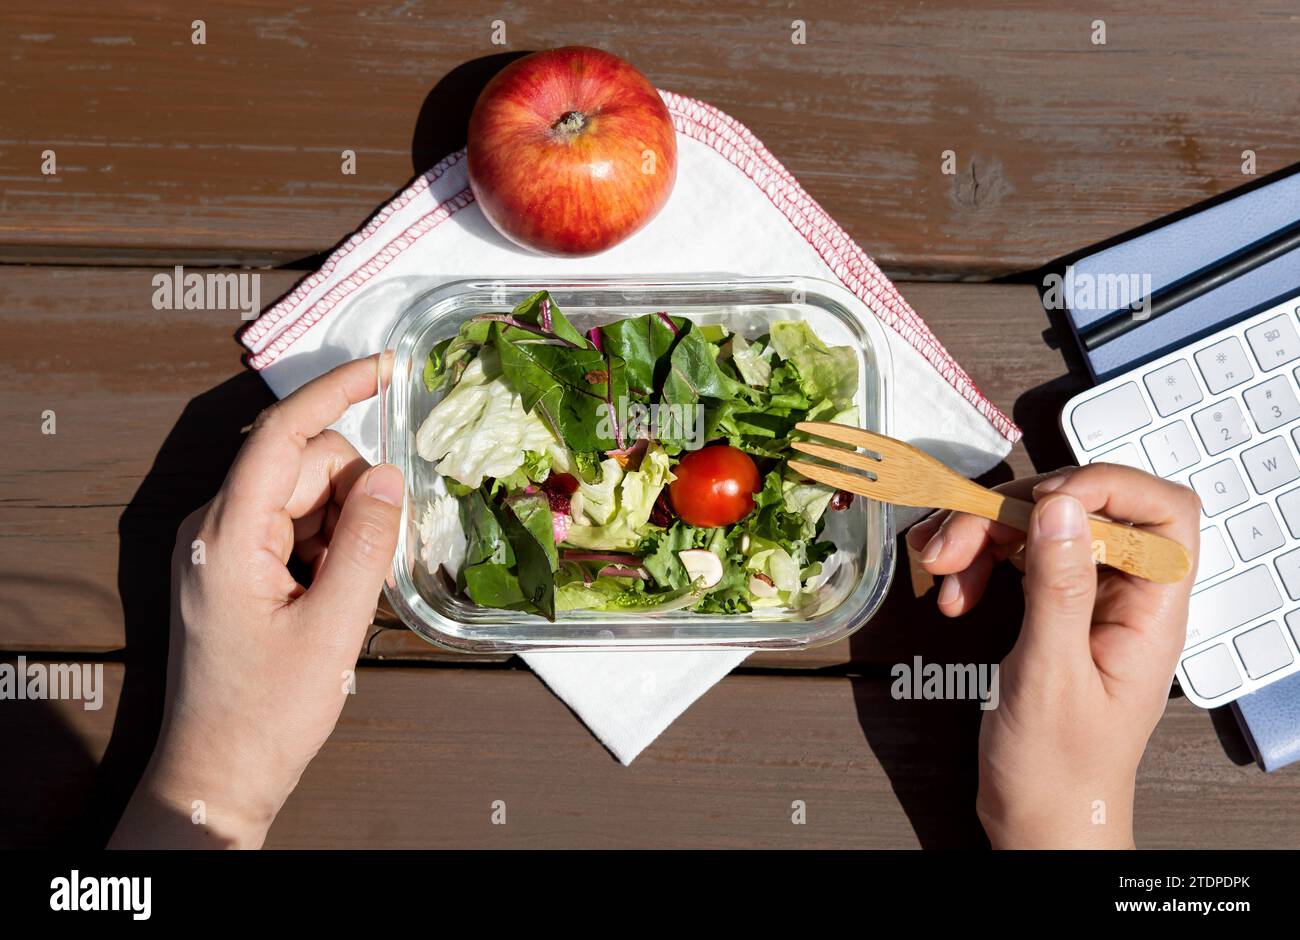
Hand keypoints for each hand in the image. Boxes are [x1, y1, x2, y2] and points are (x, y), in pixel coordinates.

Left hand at [110, 355, 402, 848]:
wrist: (219, 774)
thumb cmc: (270, 711)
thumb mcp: (332, 628)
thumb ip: (366, 544)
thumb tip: (389, 474)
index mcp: (229, 531)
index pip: (282, 432)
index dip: (335, 391)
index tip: (388, 369)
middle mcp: (218, 525)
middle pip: (303, 463)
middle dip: (353, 490)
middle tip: (369, 562)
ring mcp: (225, 544)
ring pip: (306, 493)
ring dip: (343, 525)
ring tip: (345, 594)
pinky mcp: (237, 565)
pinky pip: (296, 525)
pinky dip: (328, 544)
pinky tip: (333, 595)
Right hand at [906, 464, 1199, 847]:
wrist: (1037, 821)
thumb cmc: (1058, 770)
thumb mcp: (1051, 675)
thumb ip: (1058, 587)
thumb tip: (1062, 506)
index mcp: (1151, 612)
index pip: (1162, 513)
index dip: (1109, 487)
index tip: (1042, 499)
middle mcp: (1123, 597)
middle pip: (1081, 510)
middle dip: (1011, 514)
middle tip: (954, 544)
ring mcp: (1086, 599)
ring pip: (1039, 527)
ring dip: (981, 537)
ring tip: (942, 570)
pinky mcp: (1050, 608)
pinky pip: (1014, 557)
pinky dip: (975, 561)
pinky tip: (952, 591)